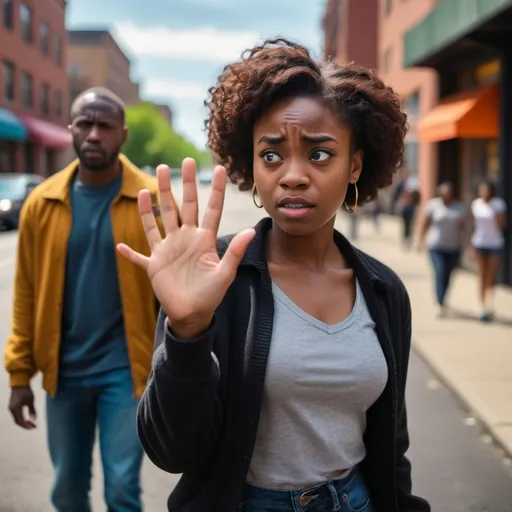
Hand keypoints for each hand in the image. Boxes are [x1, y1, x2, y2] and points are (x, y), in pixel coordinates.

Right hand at [9, 386, 36, 428]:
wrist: (19, 384)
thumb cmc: (26, 391)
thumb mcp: (31, 400)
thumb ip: (32, 410)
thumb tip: (34, 419)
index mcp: (15, 409)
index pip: (20, 421)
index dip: (27, 426)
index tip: (33, 427)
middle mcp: (11, 410)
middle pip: (17, 422)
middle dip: (25, 425)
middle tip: (33, 427)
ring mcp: (11, 409)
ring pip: (16, 419)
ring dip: (23, 423)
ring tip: (32, 424)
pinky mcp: (12, 407)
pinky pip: (16, 416)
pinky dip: (21, 419)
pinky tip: (27, 419)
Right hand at [117, 159, 254, 337]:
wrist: (193, 314)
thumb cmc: (211, 295)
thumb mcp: (225, 274)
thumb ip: (234, 252)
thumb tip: (251, 231)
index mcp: (204, 240)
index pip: (211, 209)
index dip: (215, 190)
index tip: (219, 168)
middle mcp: (185, 239)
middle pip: (183, 205)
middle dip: (183, 184)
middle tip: (184, 162)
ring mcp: (168, 249)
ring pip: (160, 219)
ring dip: (155, 200)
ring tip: (154, 178)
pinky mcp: (154, 264)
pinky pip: (139, 255)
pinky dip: (129, 252)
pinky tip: (119, 244)